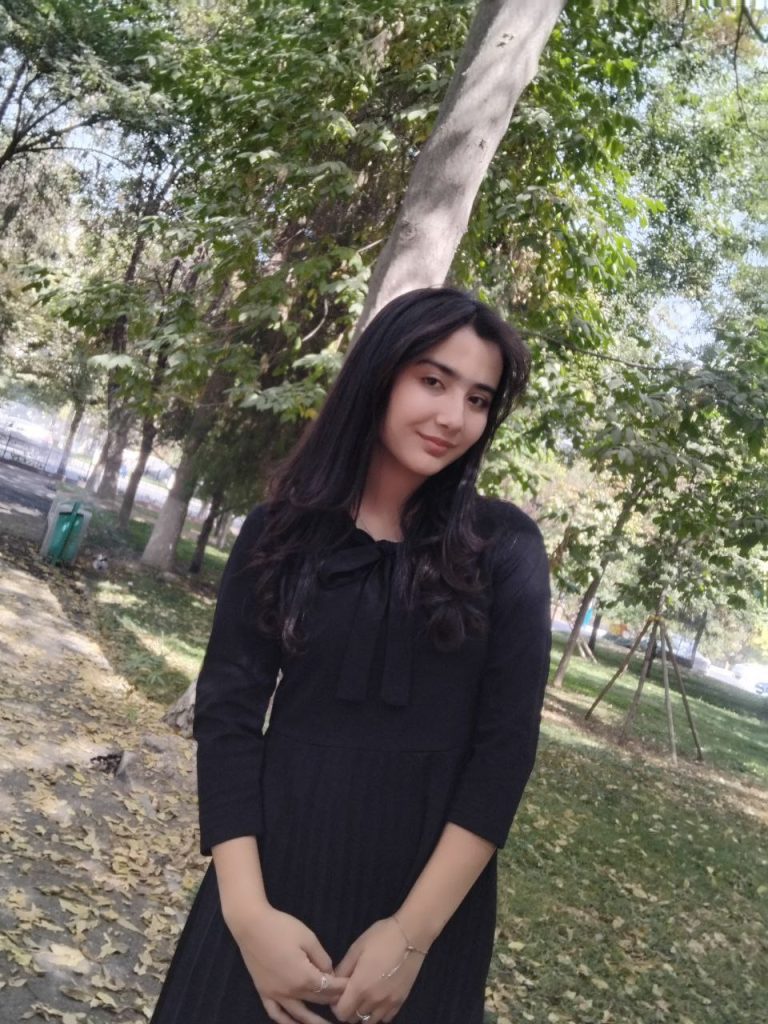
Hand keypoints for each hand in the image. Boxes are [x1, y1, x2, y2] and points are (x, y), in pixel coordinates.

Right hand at [224, 902, 348, 1023]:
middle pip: (317, 1000)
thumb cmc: (281, 928)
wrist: (251, 925)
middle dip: (333, 1000)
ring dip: (313, 1022)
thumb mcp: (308, 938)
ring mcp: (275, 995)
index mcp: (304, 977)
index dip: (342, 987)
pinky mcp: (263, 992)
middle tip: (345, 1001)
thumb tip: (329, 973)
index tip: (352, 987)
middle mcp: (290, 992)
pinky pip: (275, 1014)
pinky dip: (286, 1022)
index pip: (329, 988)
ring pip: (297, 1016)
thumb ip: (322, 959)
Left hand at [330, 917, 424, 1022]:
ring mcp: (389, 1003)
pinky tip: (378, 998)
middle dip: (348, 1009)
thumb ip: (342, 970)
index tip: (338, 994)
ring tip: (364, 996)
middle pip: (354, 1019)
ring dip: (363, 1013)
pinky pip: (385, 1018)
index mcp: (360, 987)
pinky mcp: (400, 1002)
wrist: (411, 935)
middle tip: (350, 993)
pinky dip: (378, 1013)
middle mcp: (374, 1000)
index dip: (336, 1005)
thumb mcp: (356, 949)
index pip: (341, 1013)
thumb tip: (333, 983)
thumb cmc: (380, 938)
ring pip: (369, 1021)